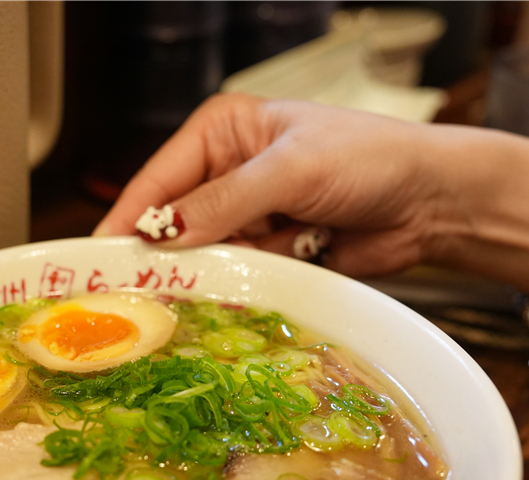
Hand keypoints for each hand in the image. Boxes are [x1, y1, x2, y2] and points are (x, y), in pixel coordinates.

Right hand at [95, 93, 528, 298]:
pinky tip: (240, 294)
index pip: (156, 181)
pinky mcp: (268, 254)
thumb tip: (165, 235)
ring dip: (210, 275)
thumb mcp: (291, 168)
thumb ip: (224, 201)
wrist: (432, 201)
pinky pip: (236, 277)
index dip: (125, 222)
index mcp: (221, 134)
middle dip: (163, 258)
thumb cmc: (369, 159)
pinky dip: (239, 287)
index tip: (96, 262)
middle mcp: (224, 175)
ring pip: (202, 257)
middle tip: (132, 297)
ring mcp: (246, 218)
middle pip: (171, 225)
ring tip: (198, 297)